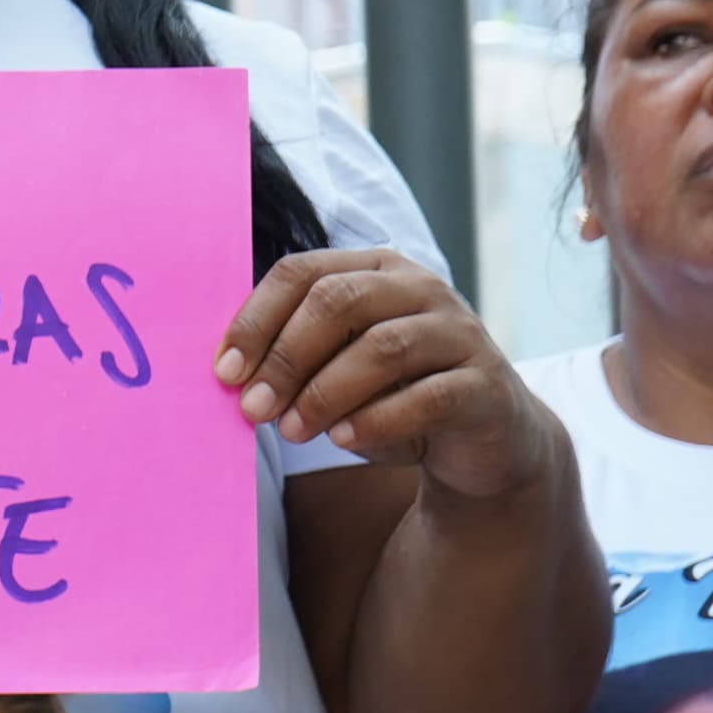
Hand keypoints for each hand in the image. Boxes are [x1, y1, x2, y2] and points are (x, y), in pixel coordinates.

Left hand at [216, 247, 548, 497]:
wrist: (483, 443)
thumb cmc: (394, 397)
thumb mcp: (338, 370)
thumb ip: (295, 360)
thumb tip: (233, 376)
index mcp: (375, 269)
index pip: (302, 273)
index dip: (256, 320)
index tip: (224, 371)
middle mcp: (421, 288)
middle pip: (338, 302)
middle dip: (286, 357)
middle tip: (253, 408)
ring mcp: (460, 332)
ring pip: (382, 348)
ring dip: (325, 393)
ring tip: (292, 431)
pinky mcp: (487, 384)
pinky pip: (427, 397)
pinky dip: (377, 420)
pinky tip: (343, 440)